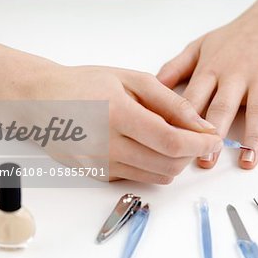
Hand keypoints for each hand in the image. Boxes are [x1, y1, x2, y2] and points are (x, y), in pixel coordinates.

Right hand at [29, 65, 222, 183]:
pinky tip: (144, 145)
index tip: (214, 139)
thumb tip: (201, 125)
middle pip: (168, 165)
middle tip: (195, 137)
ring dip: (174, 162)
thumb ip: (170, 102)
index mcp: (117, 115)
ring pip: (156, 176)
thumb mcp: (131, 80)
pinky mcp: (98, 175)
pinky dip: (152, 165)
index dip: (199, 144)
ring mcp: (101, 165)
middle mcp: (107, 146)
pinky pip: (138, 178)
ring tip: (169, 139)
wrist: (43, 101)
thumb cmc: (85, 84)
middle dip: (191, 154)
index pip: (171, 141)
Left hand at [157, 0, 257, 168]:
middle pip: (221, 109)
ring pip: (257, 112)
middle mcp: (236, 75)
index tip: (174, 145)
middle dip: (212, 136)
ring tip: (246, 161)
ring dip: (253, 138)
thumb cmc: (238, 35)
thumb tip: (152, 87)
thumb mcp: (202, 45)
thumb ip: (176, 66)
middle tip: (205, 161)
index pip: (193, 100)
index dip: (182, 124)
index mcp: (212, 69)